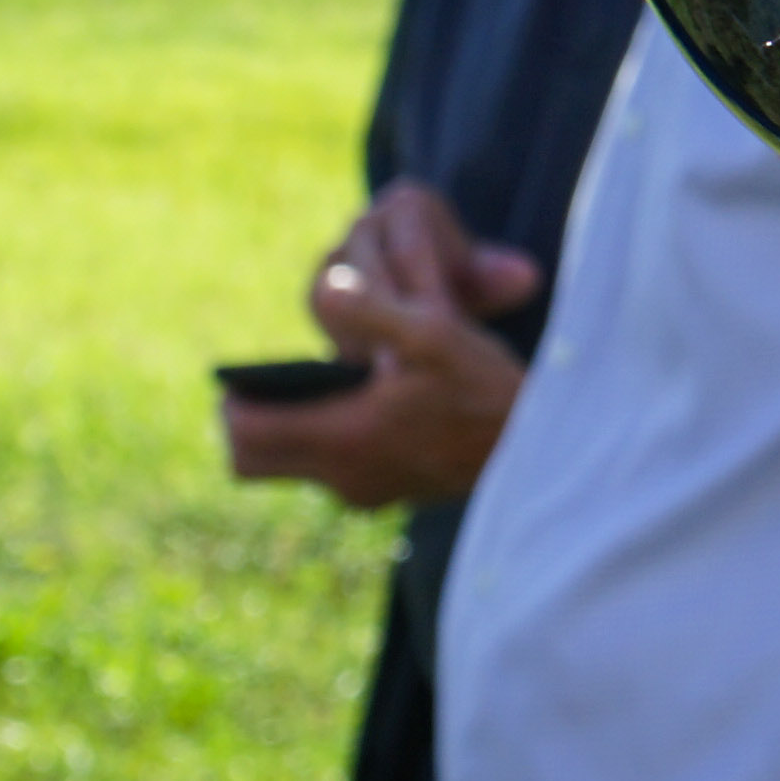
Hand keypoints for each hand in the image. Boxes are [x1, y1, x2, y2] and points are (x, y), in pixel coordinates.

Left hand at [217, 181, 536, 511]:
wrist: (542, 449)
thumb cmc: (489, 389)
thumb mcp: (436, 334)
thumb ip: (376, 310)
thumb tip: (328, 288)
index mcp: (344, 438)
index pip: (244, 433)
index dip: (236, 400)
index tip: (248, 375)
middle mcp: (345, 477)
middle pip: (251, 462)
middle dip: (251, 421)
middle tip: (275, 384)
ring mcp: (366, 492)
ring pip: (290, 467)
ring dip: (291, 430)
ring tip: (324, 387)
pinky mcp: (389, 492)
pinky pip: (332, 470)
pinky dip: (330, 438)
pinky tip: (365, 404)